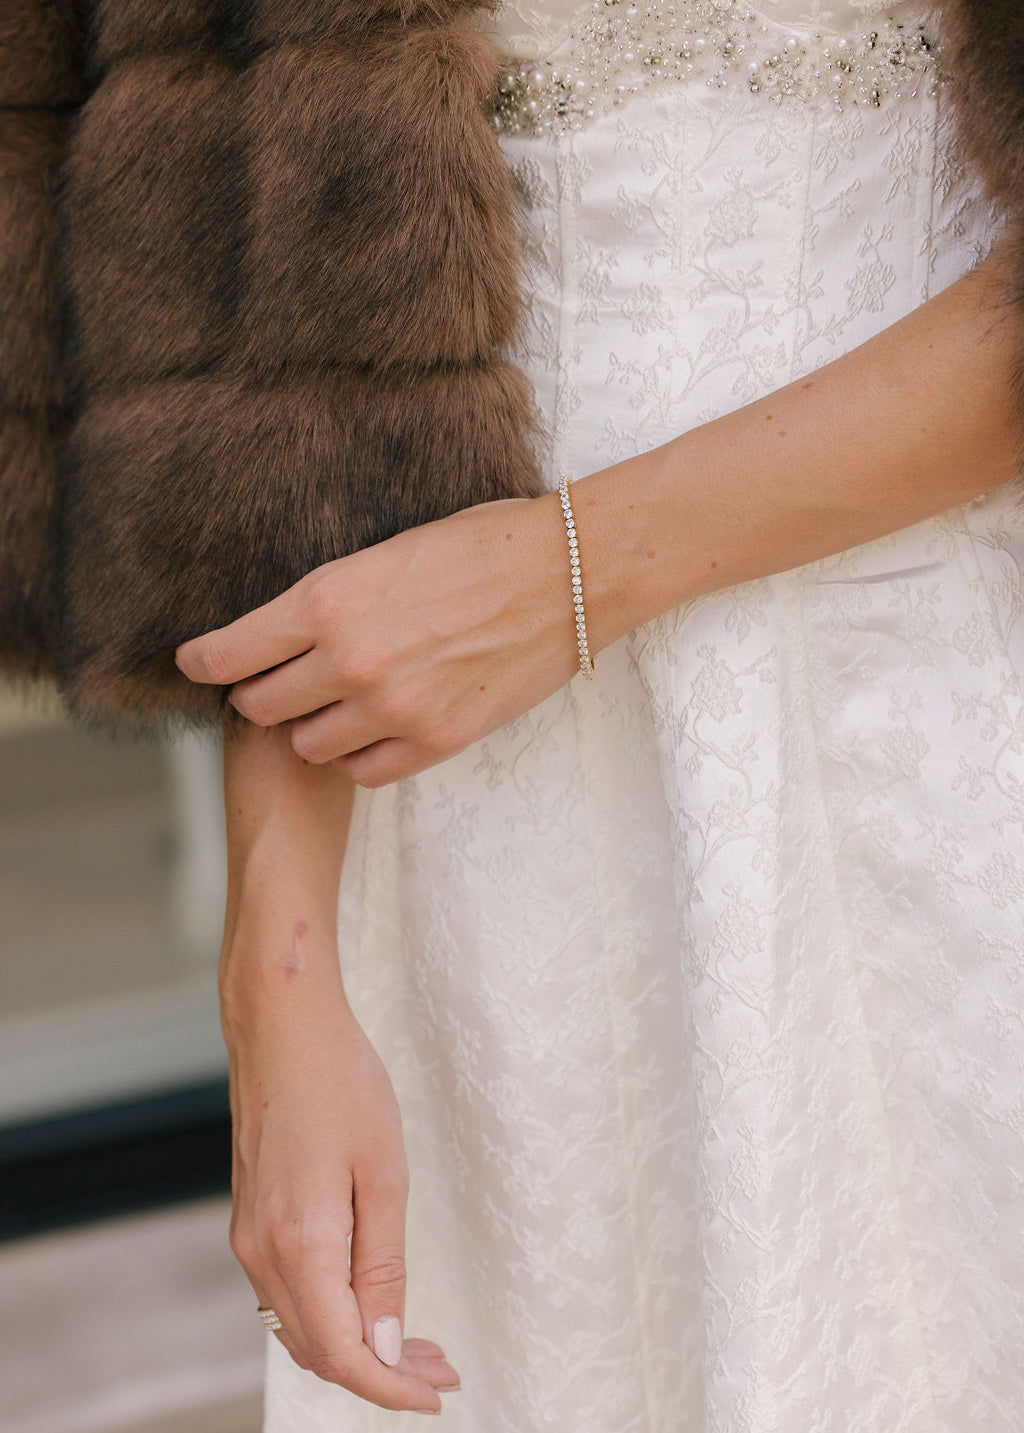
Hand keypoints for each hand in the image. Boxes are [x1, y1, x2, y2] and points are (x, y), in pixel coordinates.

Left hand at [176, 495, 587, 786]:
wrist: (569, 574)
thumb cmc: (482, 545)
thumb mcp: (383, 554)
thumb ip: (328, 600)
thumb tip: (282, 632)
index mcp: (328, 600)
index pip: (231, 653)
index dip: (204, 663)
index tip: (198, 665)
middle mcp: (350, 661)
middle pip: (260, 707)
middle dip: (260, 694)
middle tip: (279, 682)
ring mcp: (393, 709)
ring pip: (308, 745)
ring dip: (313, 726)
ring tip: (338, 702)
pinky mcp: (435, 741)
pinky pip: (363, 771)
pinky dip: (360, 753)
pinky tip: (377, 726)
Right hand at [223, 942, 458, 1412]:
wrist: (282, 1026)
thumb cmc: (339, 1082)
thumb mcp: (383, 1173)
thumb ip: (382, 1267)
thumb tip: (383, 1347)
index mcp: (300, 1244)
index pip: (343, 1354)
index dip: (390, 1386)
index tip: (437, 1394)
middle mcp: (262, 1252)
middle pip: (319, 1351)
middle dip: (381, 1372)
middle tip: (441, 1369)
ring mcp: (249, 1237)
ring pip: (300, 1327)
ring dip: (356, 1346)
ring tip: (417, 1346)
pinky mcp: (249, 1219)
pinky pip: (287, 1294)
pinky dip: (329, 1314)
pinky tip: (369, 1304)